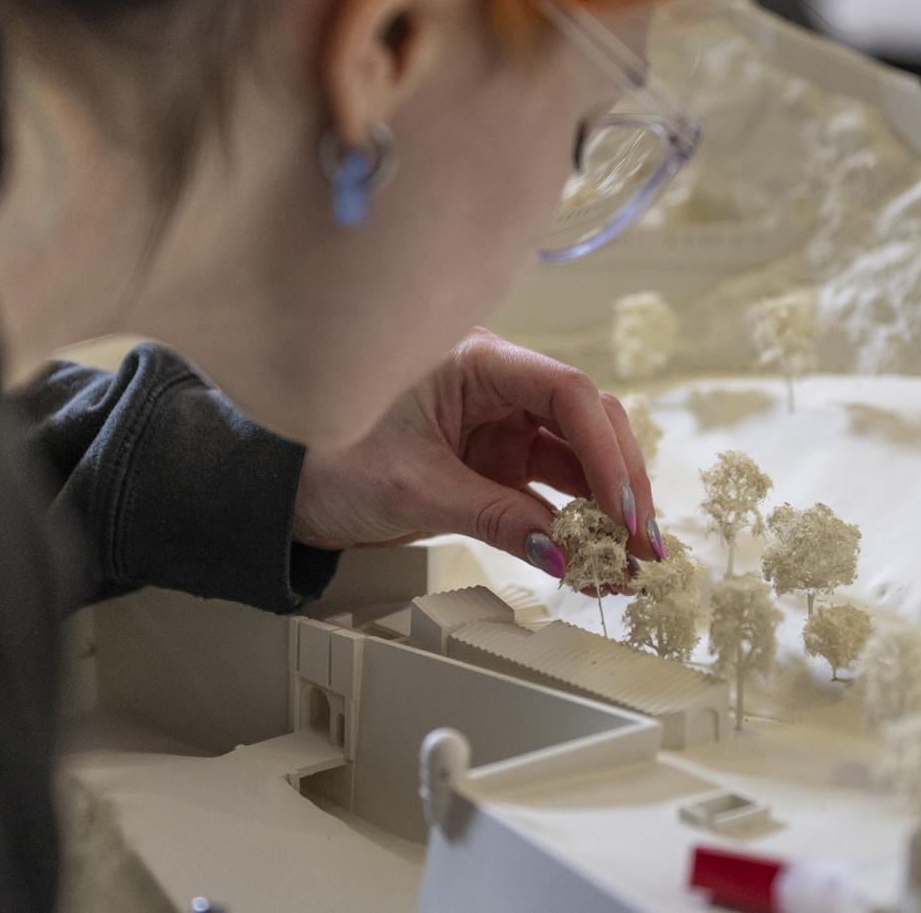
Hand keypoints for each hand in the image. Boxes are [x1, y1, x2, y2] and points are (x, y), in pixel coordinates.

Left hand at [291, 329, 662, 582]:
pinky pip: (547, 490)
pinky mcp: (491, 462)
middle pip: (584, 421)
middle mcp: (493, 384)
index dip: (604, 449)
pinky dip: (573, 524)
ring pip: (574, 458)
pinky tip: (595, 558)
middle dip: (620, 482)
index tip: (621, 507)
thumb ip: (493, 517)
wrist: (277, 487)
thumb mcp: (412, 490)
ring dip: (606, 510)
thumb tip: (560, 552)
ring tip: (630, 561)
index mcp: (473, 359)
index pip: (565, 391)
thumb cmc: (321, 458)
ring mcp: (495, 425)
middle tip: (643, 541)